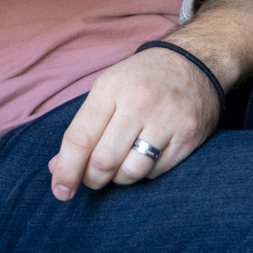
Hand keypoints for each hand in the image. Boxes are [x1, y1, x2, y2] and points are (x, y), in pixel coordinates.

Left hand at [47, 47, 220, 199]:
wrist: (194, 62)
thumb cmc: (142, 79)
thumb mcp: (108, 88)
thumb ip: (83, 127)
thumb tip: (58, 167)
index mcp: (111, 88)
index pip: (80, 137)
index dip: (67, 169)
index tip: (60, 190)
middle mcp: (139, 103)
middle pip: (104, 160)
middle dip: (92, 178)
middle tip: (92, 178)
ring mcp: (166, 120)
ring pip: (131, 171)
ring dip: (118, 179)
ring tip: (118, 167)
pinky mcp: (187, 136)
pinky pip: (156, 171)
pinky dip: (144, 173)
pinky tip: (143, 158)